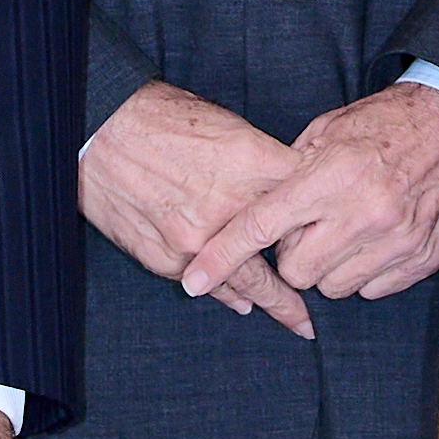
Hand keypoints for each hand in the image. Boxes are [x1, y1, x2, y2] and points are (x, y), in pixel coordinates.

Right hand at [80, 83, 313, 335]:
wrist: (98, 128)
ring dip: (272, 302)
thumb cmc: (163, 119)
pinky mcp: (168, 257)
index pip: (308, 205)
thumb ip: (264, 163)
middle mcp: (231, 208)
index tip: (339, 242)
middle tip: (316, 317)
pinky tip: (240, 300)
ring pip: (248, 283)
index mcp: (253, 166)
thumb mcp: (229, 127)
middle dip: (304, 286)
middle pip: (285, 256)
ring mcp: (199, 239)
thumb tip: (293, 193)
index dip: (323, 224)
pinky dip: (226, 292)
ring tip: (292, 319)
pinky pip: (207, 285)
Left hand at [181, 89, 438, 309]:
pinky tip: (374, 241)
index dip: (223, 255)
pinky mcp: (421, 256)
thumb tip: (255, 210)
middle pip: (297, 271)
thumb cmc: (384, 125)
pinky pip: (372, 289)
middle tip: (309, 230)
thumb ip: (290, 173)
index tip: (193, 279)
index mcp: (332, 174)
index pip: (262, 225)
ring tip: (345, 232)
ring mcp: (397, 238)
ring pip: (334, 286)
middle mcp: (364, 210)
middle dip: (293, 257)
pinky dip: (365, 272)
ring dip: (330, 267)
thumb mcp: (327, 133)